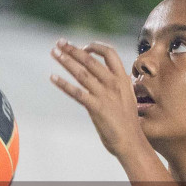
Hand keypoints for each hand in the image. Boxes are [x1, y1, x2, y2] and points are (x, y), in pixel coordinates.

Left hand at [50, 40, 147, 159]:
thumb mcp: (127, 97)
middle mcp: (114, 83)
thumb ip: (116, 85)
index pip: (109, 53)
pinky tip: (53, 77)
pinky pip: (76, 92)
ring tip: (54, 52)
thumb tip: (105, 77)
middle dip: (72, 50)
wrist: (132, 142)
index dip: (95, 46)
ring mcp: (105, 95)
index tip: (83, 47)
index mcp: (123, 78)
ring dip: (65, 61)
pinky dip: (63, 84)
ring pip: (81, 73)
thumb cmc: (128, 122)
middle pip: (90, 60)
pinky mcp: (96, 108)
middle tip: (59, 43)